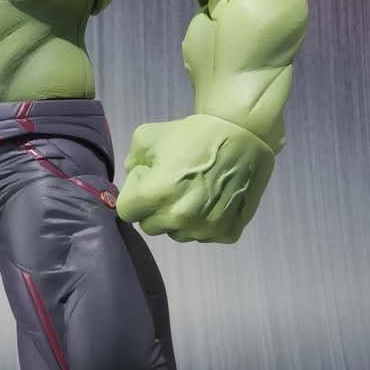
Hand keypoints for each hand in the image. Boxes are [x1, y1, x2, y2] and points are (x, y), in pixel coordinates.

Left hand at [116, 114, 273, 242]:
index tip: (148, 179)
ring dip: (179, 218)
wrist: (243, 135)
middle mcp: (179, 218)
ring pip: (177, 234)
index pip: (126, 212)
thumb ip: (131, 161)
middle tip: (171, 185)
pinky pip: (204, 236)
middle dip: (154, 208)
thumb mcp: (147, 136)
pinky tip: (212, 199)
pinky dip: (204, 222)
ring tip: (193, 191)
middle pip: (150, 226)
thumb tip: (132, 177)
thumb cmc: (193, 134)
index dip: (134, 193)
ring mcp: (205, 229)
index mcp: (156, 195)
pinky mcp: (226, 233)